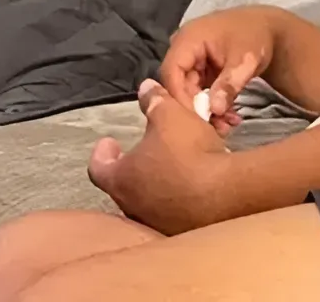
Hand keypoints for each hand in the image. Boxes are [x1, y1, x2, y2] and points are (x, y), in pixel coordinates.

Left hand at [88, 79, 233, 234]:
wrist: (222, 193)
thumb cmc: (188, 152)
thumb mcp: (170, 115)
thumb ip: (154, 101)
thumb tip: (145, 88)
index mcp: (121, 178)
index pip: (97, 168)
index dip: (102, 153)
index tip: (109, 142)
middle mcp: (131, 205)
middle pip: (122, 184)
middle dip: (131, 165)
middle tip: (143, 150)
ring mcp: (153, 222)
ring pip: (146, 199)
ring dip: (154, 182)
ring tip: (171, 164)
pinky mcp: (177, 231)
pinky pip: (170, 211)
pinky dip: (175, 196)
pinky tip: (191, 183)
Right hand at [161, 7, 276, 134]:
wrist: (268, 29)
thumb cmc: (256, 37)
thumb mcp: (245, 59)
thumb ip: (229, 84)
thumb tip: (215, 110)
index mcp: (188, 39)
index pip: (171, 72)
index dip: (180, 98)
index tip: (198, 120)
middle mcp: (183, 48)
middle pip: (177, 85)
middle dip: (196, 109)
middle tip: (217, 128)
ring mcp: (191, 60)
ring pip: (187, 92)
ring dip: (205, 110)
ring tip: (227, 125)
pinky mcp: (199, 70)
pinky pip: (197, 92)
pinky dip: (211, 105)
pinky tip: (228, 117)